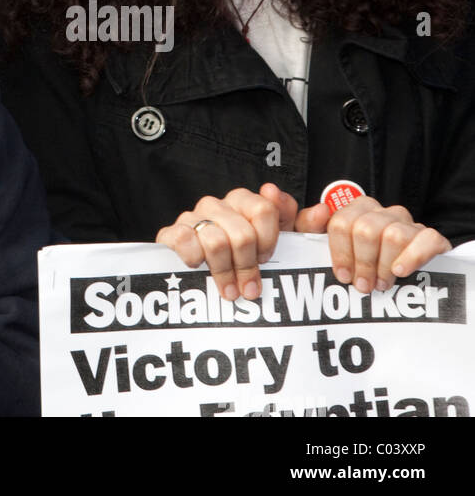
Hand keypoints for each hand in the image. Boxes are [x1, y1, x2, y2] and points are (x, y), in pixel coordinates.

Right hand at [156, 183, 298, 300]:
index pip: (265, 207)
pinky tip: (197, 268)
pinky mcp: (172, 232)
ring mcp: (194, 217)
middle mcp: (219, 205)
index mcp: (245, 202)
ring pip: (216, 240)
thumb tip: (322, 211)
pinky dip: (194, 258)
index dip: (270, 238)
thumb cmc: (244, 257)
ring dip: (225, 272)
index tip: (268, 258)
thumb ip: (302, 229)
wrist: (196, 270)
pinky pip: (185, 240)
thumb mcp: (277, 245)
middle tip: (251, 289)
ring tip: (229, 292)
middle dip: (248, 266)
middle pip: (242, 232)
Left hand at [295, 195, 449, 290]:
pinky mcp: (431, 238)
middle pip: (366, 229)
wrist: (400, 276)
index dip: (340, 252)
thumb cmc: (357, 260)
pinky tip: (401, 271)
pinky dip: (413, 256)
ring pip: (394, 235)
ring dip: (384, 265)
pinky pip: (426, 239)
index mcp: (356, 210)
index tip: (342, 276)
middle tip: (363, 286)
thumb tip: (320, 211)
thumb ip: (310, 226)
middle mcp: (382, 213)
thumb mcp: (324, 245)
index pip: (341, 222)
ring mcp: (408, 223)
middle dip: (362, 262)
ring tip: (381, 284)